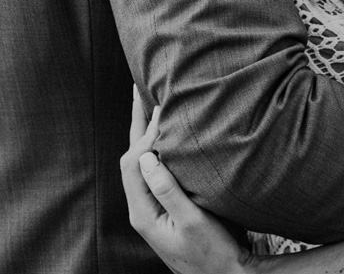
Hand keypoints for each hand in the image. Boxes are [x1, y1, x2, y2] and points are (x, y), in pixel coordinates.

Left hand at [120, 90, 250, 273]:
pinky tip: (167, 136)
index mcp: (143, 212)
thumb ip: (168, 189)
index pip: (133, 163)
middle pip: (132, 158)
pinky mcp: (165, 206)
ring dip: (144, 132)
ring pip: (142, 162)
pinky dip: (157, 147)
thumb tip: (146, 156)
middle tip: (138, 90)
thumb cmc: (212, 253)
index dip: (145, 135)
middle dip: (135, 123)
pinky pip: (154, 170)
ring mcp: (153, 208)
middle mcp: (143, 208)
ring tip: (150, 104)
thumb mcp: (192, 222)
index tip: (162, 111)